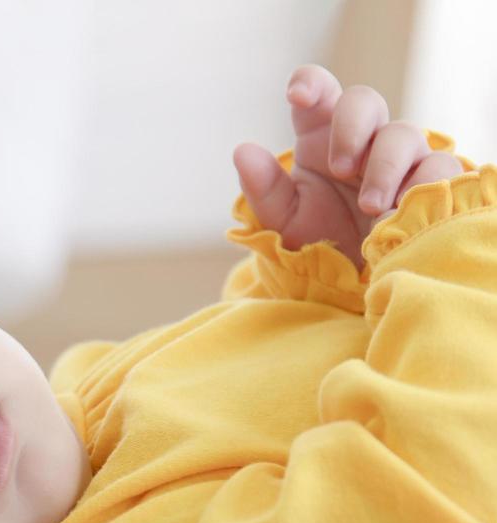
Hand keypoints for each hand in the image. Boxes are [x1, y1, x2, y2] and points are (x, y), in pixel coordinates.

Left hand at [232, 64, 463, 270]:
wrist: (352, 278)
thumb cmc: (316, 238)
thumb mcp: (283, 220)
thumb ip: (263, 189)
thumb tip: (243, 151)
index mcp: (319, 136)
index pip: (318, 92)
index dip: (311, 82)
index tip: (298, 95)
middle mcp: (362, 138)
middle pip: (364, 100)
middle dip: (351, 127)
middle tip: (339, 168)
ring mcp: (400, 156)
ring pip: (404, 134)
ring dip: (384, 167)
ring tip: (370, 207)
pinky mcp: (431, 179)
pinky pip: (440, 167)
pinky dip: (420, 186)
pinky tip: (400, 212)